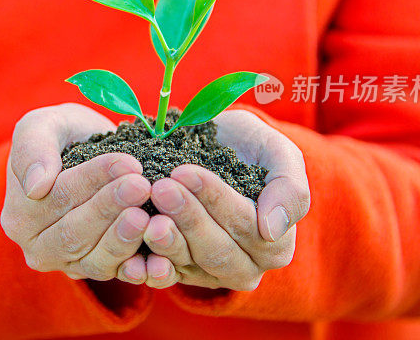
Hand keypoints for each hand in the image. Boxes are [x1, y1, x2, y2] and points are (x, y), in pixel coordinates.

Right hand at [0, 103, 151, 282]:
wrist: (87, 150)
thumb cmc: (62, 134)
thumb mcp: (41, 125)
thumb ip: (32, 150)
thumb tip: (36, 187)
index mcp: (19, 214)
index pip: (57, 197)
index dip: (93, 180)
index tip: (127, 163)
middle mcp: (39, 247)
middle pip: (74, 233)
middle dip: (111, 209)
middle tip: (142, 186)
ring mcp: (70, 264)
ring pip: (96, 259)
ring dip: (125, 239)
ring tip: (149, 216)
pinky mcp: (100, 271)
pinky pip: (119, 275)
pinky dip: (139, 269)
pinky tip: (158, 259)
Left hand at [141, 109, 308, 289]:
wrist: (210, 144)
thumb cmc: (247, 145)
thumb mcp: (277, 152)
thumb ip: (289, 189)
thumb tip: (272, 230)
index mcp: (275, 243)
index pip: (247, 226)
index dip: (215, 199)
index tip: (185, 172)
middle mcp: (244, 267)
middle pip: (216, 250)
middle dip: (187, 218)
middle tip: (160, 188)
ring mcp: (208, 273)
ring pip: (187, 263)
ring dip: (165, 241)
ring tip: (146, 216)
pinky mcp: (176, 272)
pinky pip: (161, 276)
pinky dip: (145, 268)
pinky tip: (130, 257)